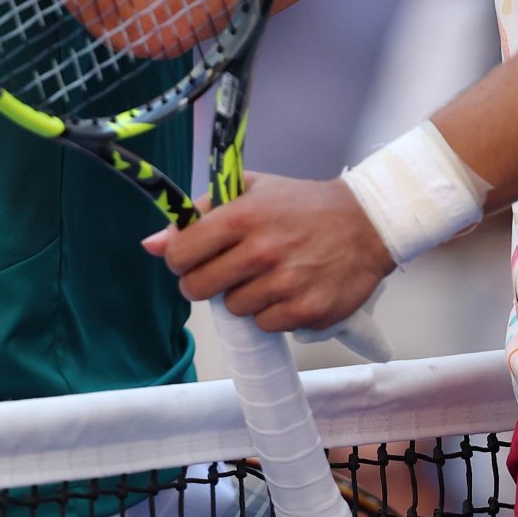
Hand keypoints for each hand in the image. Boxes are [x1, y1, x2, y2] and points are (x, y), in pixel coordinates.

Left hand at [145, 174, 395, 333]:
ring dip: (244, 296)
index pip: (181, 252)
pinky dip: (272, 312)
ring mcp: (285, 283)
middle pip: (198, 287)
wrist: (367, 223)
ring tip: (270, 274)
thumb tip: (150, 244)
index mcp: (244, 215)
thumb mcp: (252, 191)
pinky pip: (265, 326)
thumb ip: (200, 212)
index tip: (192, 257)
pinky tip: (290, 288)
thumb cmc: (304, 205)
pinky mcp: (306, 311)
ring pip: (233, 309)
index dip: (180, 258)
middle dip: (203, 282)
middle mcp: (262, 250)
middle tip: (227, 270)